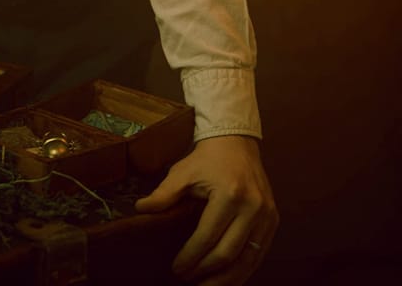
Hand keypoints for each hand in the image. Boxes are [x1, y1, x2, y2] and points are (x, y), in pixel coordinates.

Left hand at [135, 135, 277, 284]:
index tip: (176, 269)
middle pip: (228, 254)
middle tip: (187, 279)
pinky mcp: (273, 219)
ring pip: (247, 260)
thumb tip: (140, 209)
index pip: (207, 237)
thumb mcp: (183, 171)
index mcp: (229, 194)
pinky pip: (259, 253)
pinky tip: (226, 278)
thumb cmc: (207, 158)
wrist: (236, 142)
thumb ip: (163, 194)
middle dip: (205, 272)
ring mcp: (266, 215)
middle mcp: (252, 207)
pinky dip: (243, 271)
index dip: (190, 257)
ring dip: (226, 280)